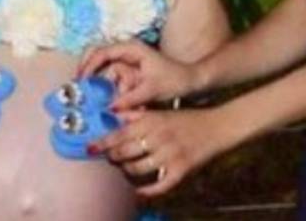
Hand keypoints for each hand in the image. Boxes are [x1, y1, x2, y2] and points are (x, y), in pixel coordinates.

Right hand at [78, 40, 199, 109]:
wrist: (191, 81)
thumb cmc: (175, 80)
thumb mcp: (153, 90)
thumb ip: (131, 98)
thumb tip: (110, 108)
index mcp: (131, 48)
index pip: (102, 52)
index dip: (89, 65)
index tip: (81, 80)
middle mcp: (126, 51)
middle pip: (97, 55)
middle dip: (86, 69)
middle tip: (77, 87)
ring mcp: (127, 60)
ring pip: (103, 66)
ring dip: (95, 79)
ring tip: (87, 94)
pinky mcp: (129, 70)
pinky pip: (111, 75)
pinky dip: (104, 84)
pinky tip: (101, 97)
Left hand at [93, 109, 223, 196]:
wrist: (217, 126)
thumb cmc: (186, 119)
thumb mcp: (160, 112)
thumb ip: (136, 116)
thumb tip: (113, 116)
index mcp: (151, 121)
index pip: (118, 134)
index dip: (101, 143)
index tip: (89, 149)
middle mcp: (158, 137)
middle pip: (124, 153)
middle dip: (112, 158)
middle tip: (110, 159)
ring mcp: (169, 155)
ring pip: (137, 169)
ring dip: (126, 172)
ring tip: (125, 169)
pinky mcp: (181, 170)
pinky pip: (159, 185)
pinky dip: (146, 191)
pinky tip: (138, 192)